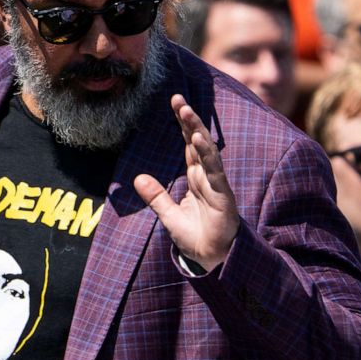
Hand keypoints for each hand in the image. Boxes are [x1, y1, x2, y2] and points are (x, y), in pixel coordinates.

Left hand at [134, 94, 239, 271]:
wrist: (214, 261)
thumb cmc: (197, 238)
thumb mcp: (169, 216)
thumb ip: (156, 197)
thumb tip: (138, 179)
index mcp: (196, 179)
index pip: (188, 146)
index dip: (182, 125)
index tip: (174, 103)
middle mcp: (207, 178)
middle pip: (197, 142)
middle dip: (189, 120)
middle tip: (177, 98)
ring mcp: (216, 185)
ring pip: (206, 152)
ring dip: (197, 131)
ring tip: (186, 111)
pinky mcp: (223, 197)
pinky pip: (214, 172)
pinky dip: (208, 155)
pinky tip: (200, 139)